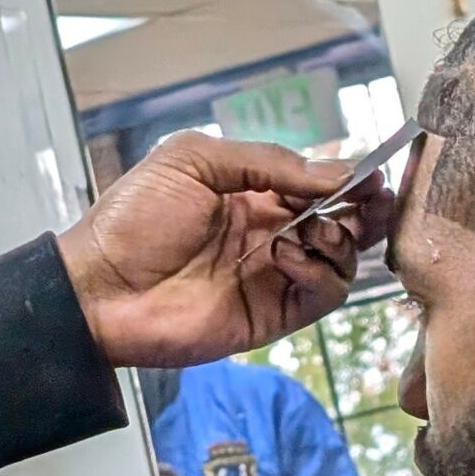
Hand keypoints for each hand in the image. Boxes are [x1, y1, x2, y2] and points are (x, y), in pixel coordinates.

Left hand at [57, 132, 395, 367]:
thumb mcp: (194, 162)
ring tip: (313, 227)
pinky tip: (285, 256)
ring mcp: (273, 274)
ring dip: (341, 238)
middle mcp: (269, 232)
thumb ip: (266, 162)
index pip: (318, 183)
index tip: (373, 170)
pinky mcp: (273, 313)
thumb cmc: (133, 219)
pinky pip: (323, 294)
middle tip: (371, 198)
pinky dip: (320, 272)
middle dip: (364, 207)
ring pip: (342, 257)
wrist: (100, 288)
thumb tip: (335, 172)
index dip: (349, 176)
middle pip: (342, 220)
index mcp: (251, 193)